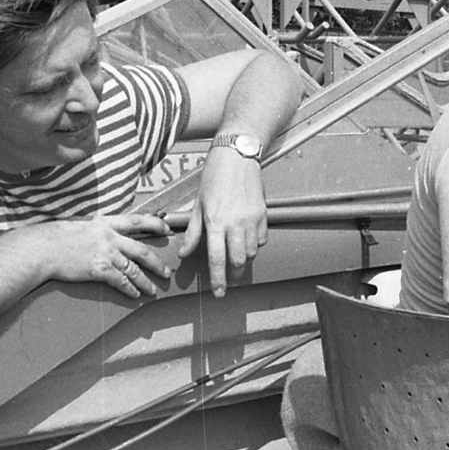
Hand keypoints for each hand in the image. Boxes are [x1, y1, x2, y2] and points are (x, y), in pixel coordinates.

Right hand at [22, 215, 173, 299]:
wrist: (43, 248)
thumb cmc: (58, 238)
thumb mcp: (82, 226)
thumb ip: (99, 231)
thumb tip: (109, 236)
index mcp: (106, 223)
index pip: (138, 220)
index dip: (156, 225)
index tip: (168, 230)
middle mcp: (109, 237)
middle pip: (142, 250)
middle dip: (157, 263)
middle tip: (167, 272)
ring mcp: (105, 253)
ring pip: (134, 269)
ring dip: (146, 282)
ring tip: (154, 291)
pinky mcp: (98, 269)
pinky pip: (120, 281)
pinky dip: (130, 289)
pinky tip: (135, 295)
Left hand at [179, 148, 265, 296]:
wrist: (237, 155)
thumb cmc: (214, 177)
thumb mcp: (198, 204)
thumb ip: (193, 232)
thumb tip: (184, 253)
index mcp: (216, 222)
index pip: (218, 259)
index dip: (218, 279)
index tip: (219, 293)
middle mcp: (236, 223)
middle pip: (239, 261)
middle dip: (234, 275)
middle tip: (229, 281)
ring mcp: (253, 219)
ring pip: (252, 252)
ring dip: (244, 260)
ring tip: (236, 260)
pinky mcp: (264, 214)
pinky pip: (261, 239)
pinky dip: (255, 245)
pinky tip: (246, 241)